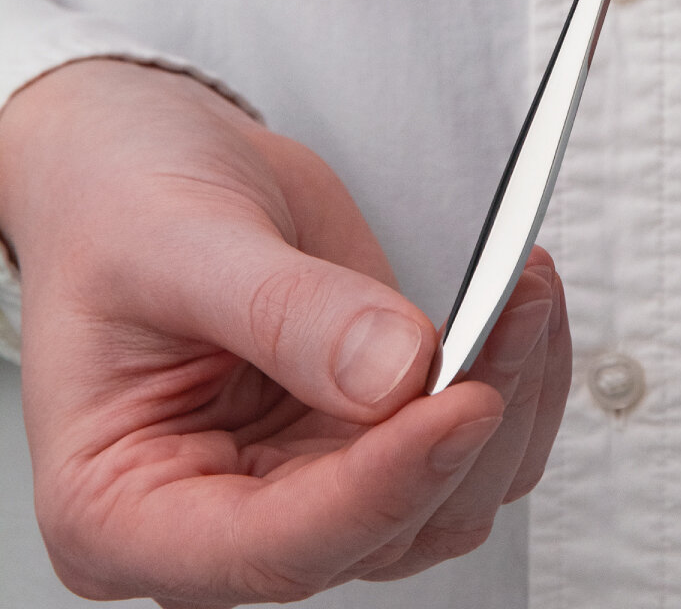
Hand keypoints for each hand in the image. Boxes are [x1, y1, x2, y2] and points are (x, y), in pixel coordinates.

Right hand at [0, 59, 569, 605]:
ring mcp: (311, 475)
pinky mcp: (371, 427)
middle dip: (468, 426)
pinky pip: (475, 443)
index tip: (464, 401)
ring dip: (511, 397)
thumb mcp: (178, 242)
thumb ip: (284, 313)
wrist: (149, 165)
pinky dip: (517, 378)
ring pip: (449, 497)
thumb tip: (398, 374)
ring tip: (525, 288)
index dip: (382, 488)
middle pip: (384, 530)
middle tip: (514, 308)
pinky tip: (521, 307)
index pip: (275, 547)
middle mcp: (229, 514)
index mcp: (128, 508)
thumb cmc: (122, 206)